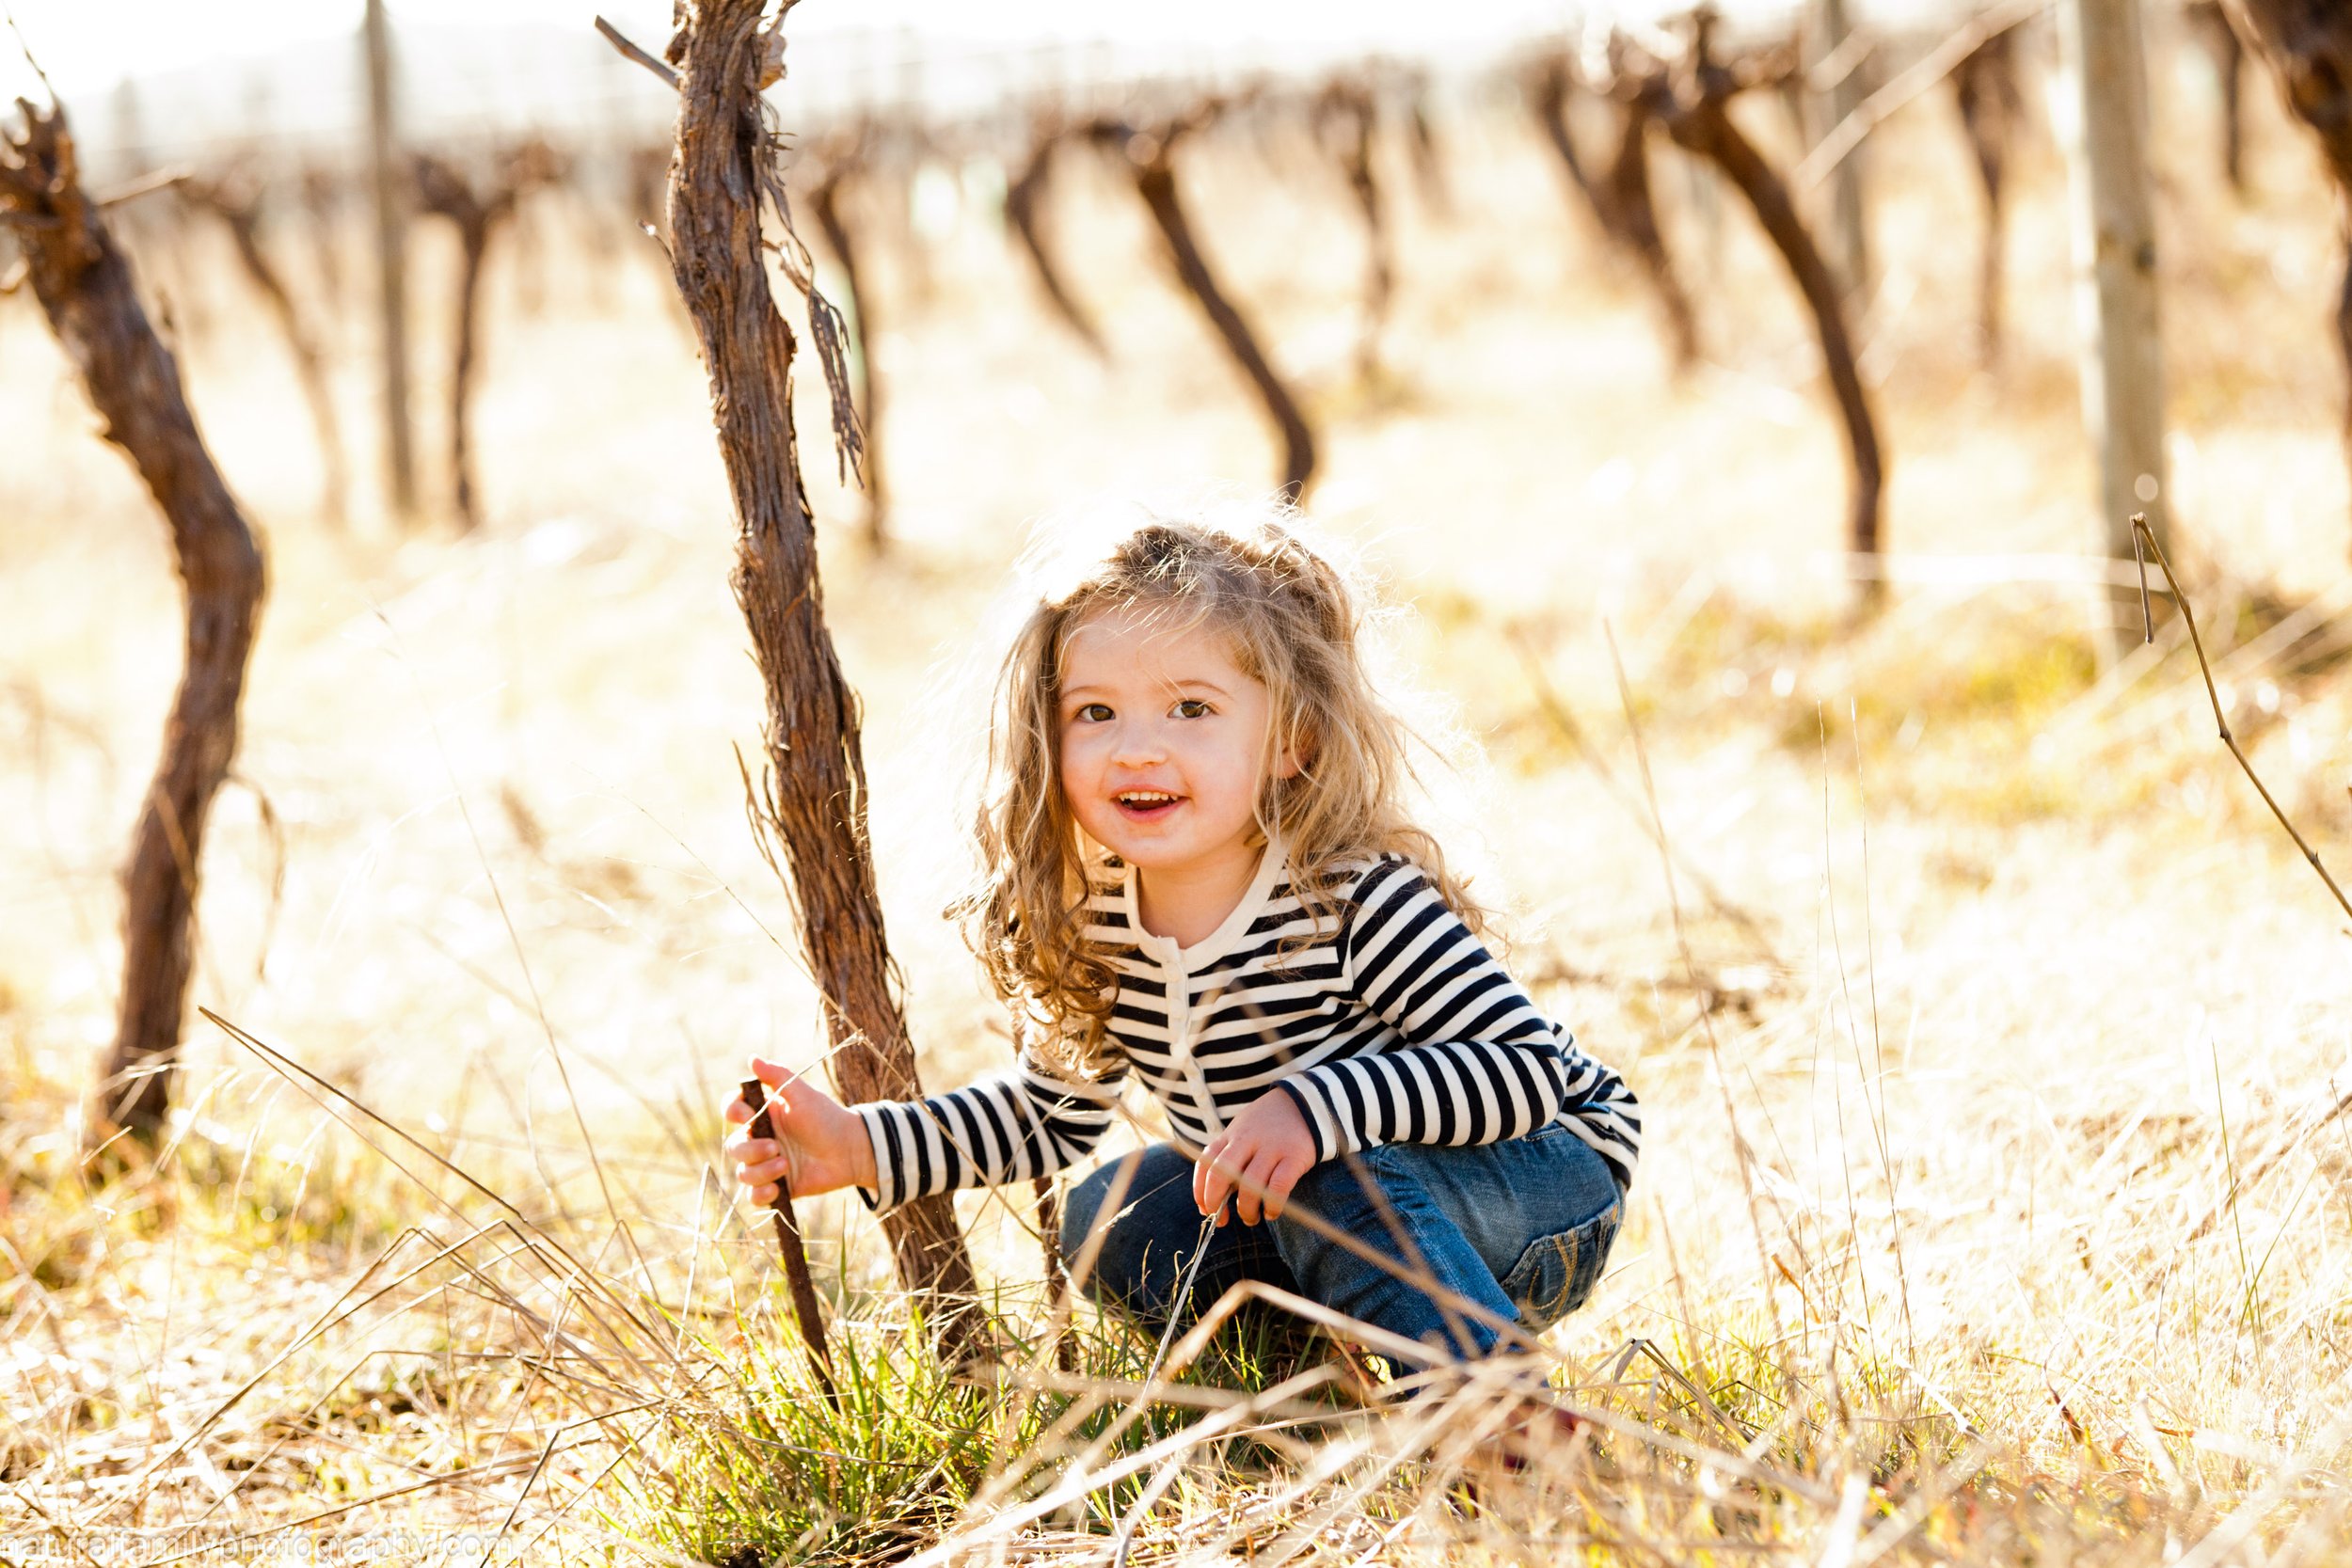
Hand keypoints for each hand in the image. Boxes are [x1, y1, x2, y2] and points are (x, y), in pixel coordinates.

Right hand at [722, 1055, 876, 1204]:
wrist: (850, 1150)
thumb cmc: (826, 1118)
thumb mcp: (802, 1094)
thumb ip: (777, 1076)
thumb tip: (752, 1058)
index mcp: (762, 1114)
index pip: (731, 1110)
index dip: (732, 1112)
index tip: (746, 1115)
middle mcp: (760, 1138)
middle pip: (733, 1146)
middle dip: (751, 1149)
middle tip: (776, 1147)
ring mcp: (766, 1163)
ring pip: (743, 1173)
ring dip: (760, 1171)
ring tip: (785, 1165)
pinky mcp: (775, 1185)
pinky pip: (753, 1196)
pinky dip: (761, 1194)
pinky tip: (777, 1188)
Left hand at [1194, 1090, 1316, 1226]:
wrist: (1305, 1103)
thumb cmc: (1268, 1126)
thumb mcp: (1243, 1132)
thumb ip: (1229, 1158)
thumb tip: (1214, 1198)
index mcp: (1231, 1135)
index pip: (1205, 1163)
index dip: (1200, 1191)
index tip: (1205, 1209)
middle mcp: (1247, 1140)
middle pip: (1221, 1174)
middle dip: (1216, 1201)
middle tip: (1224, 1220)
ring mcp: (1271, 1147)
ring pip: (1250, 1185)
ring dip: (1246, 1209)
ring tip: (1251, 1218)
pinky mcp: (1295, 1156)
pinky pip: (1278, 1187)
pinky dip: (1271, 1205)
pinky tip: (1271, 1212)